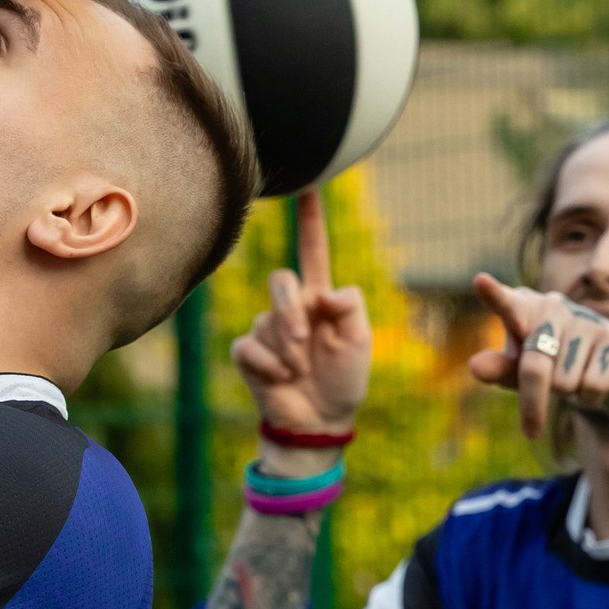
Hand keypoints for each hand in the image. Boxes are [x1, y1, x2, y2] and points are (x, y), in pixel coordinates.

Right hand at [230, 189, 370, 436]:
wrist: (320, 421)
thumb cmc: (344, 380)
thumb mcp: (360, 340)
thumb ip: (350, 306)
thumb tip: (322, 291)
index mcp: (319, 299)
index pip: (312, 251)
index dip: (310, 221)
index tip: (308, 187)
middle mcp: (291, 308)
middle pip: (280, 282)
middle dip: (290, 313)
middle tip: (302, 345)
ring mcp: (267, 329)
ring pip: (268, 320)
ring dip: (287, 351)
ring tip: (299, 373)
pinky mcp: (248, 352)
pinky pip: (251, 347)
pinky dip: (270, 367)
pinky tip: (281, 380)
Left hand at [470, 276, 608, 440]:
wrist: (608, 365)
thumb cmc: (550, 363)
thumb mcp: (519, 370)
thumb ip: (498, 368)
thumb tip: (475, 366)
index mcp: (524, 309)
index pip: (506, 304)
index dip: (494, 295)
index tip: (480, 281)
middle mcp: (554, 306)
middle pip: (535, 367)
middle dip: (533, 403)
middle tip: (532, 429)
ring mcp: (586, 320)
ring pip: (565, 382)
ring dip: (567, 392)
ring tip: (573, 377)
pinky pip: (592, 385)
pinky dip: (590, 398)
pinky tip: (593, 380)